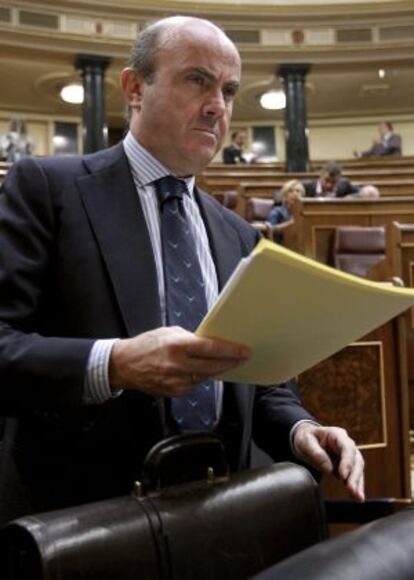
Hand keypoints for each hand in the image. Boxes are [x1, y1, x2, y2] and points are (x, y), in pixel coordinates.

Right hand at [109, 326, 249, 396]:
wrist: (125, 365)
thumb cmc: (146, 345)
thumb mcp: (169, 333)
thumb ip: (190, 339)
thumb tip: (209, 344)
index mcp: (178, 346)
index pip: (211, 349)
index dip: (231, 351)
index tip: (243, 351)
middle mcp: (178, 365)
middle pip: (213, 366)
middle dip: (231, 362)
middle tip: (243, 358)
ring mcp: (176, 381)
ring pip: (206, 377)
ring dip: (217, 370)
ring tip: (226, 363)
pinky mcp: (174, 392)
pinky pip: (194, 385)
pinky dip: (200, 377)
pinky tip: (201, 371)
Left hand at [292, 423, 364, 501]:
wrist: (307, 440)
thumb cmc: (306, 438)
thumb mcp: (305, 442)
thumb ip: (316, 453)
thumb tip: (328, 469)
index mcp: (337, 434)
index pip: (347, 447)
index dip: (347, 462)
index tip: (343, 476)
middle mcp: (346, 444)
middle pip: (356, 459)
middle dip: (355, 476)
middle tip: (352, 490)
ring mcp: (348, 454)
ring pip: (358, 468)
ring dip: (358, 483)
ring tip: (358, 497)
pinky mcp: (347, 465)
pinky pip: (354, 475)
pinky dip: (356, 486)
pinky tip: (357, 497)